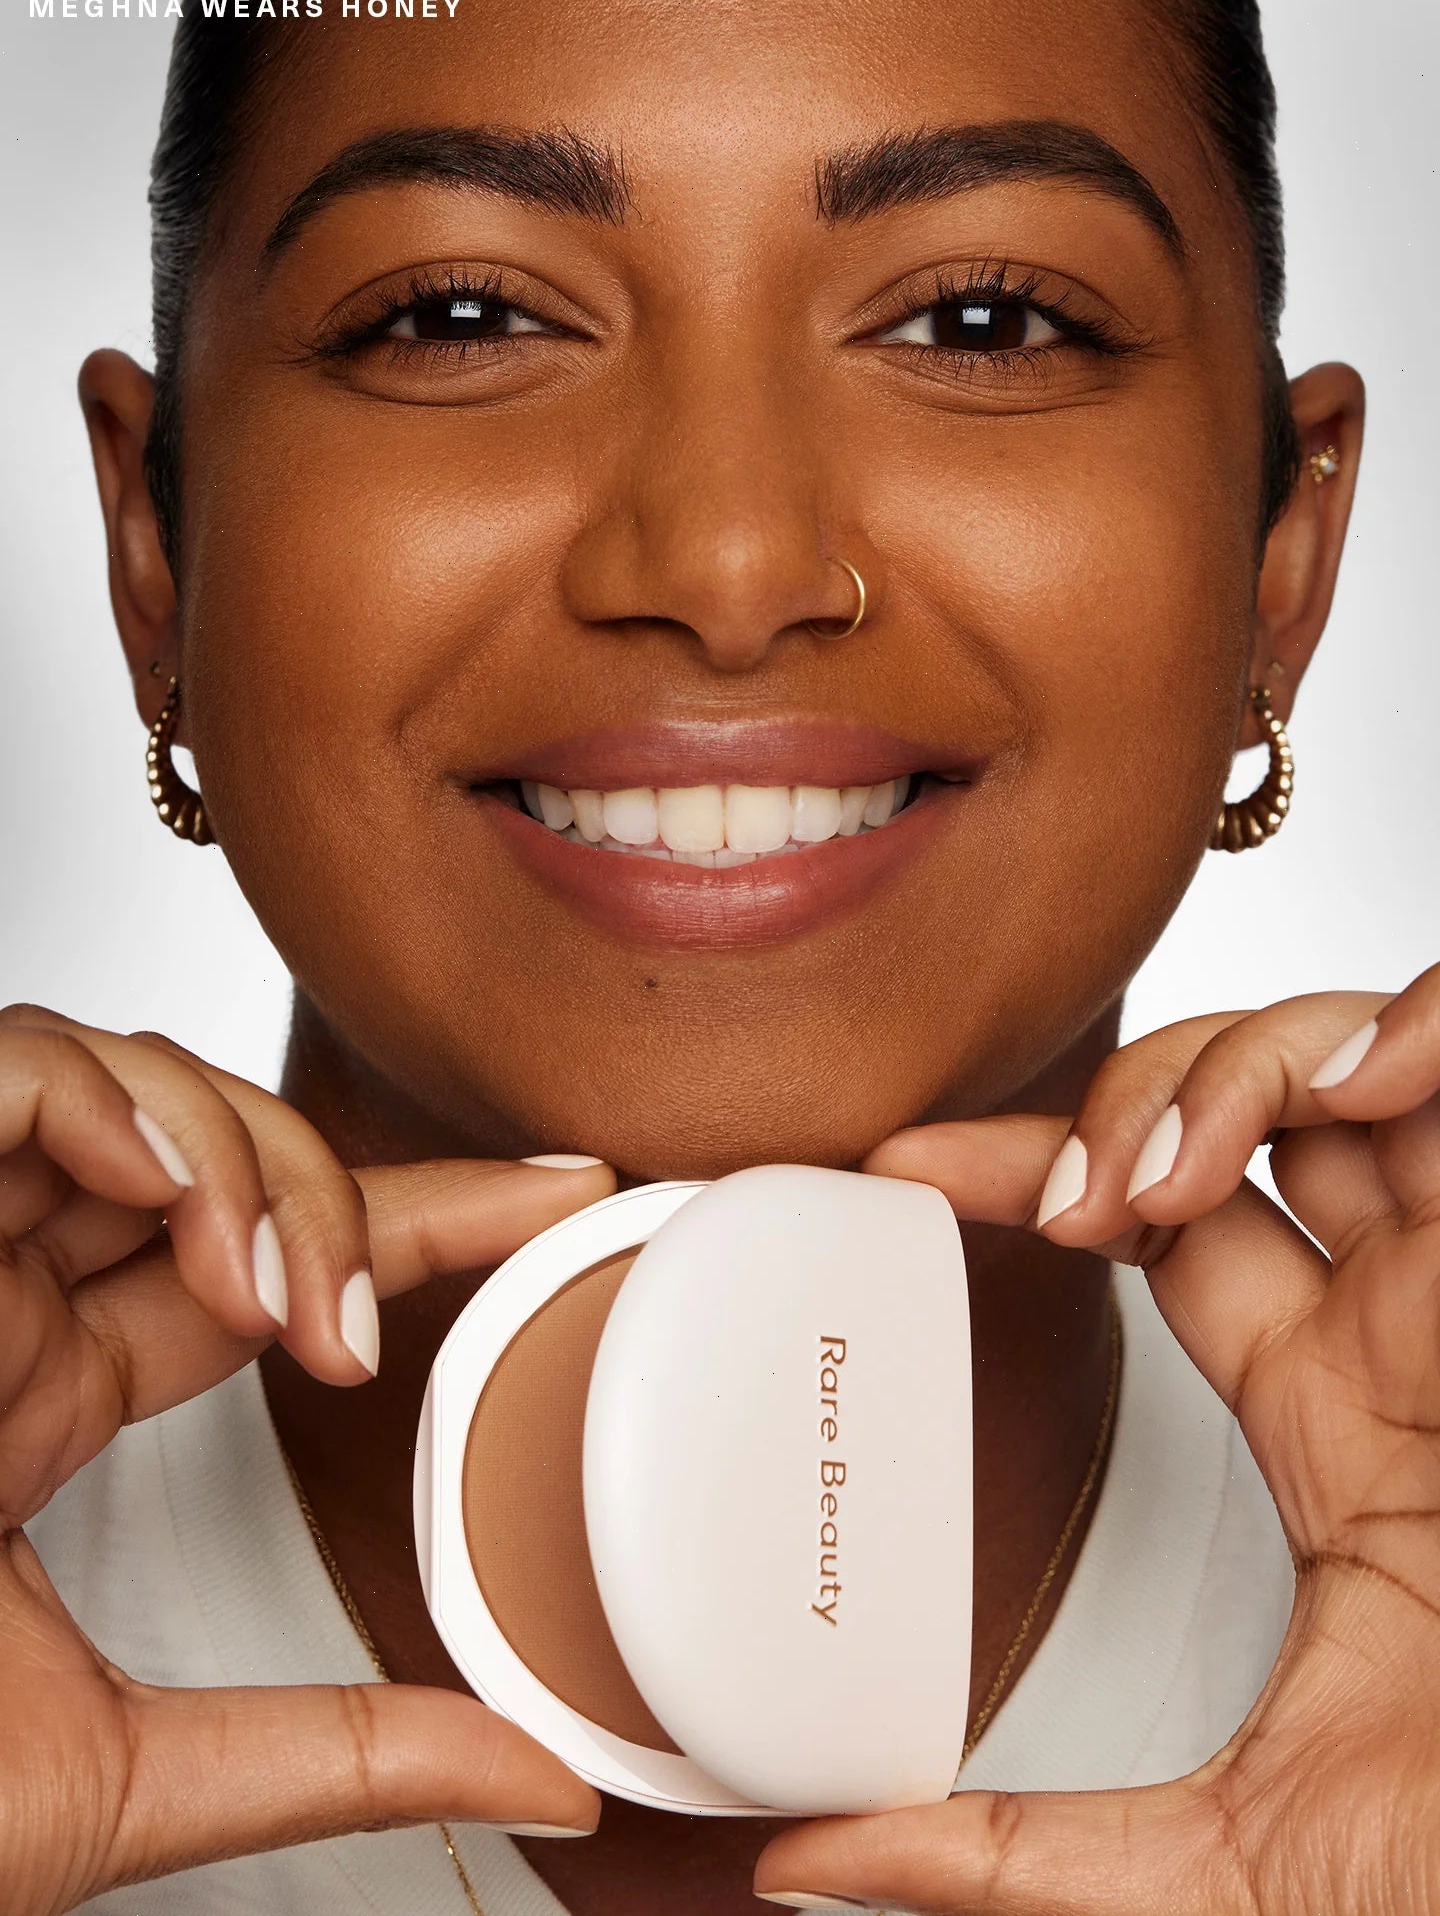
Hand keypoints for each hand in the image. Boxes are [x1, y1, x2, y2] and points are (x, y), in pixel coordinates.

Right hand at [0, 1005, 612, 1915]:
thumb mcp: (127, 1778)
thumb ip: (337, 1755)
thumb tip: (537, 1770)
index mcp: (38, 1397)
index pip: (259, 1263)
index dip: (417, 1219)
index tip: (563, 1196)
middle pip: (209, 1154)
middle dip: (332, 1191)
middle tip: (357, 1321)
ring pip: (126, 1085)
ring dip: (235, 1158)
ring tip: (275, 1291)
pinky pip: (3, 1069)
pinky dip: (116, 1104)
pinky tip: (179, 1201)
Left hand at [754, 963, 1439, 1914]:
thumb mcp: (1238, 1856)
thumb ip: (1018, 1848)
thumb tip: (808, 1853)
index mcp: (1330, 1416)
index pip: (1157, 1226)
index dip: (1032, 1169)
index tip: (901, 1167)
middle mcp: (1400, 1319)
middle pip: (1236, 1108)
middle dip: (1126, 1100)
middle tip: (1065, 1202)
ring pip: (1342, 1052)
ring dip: (1235, 1066)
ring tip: (1168, 1174)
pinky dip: (1414, 1027)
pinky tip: (1354, 1087)